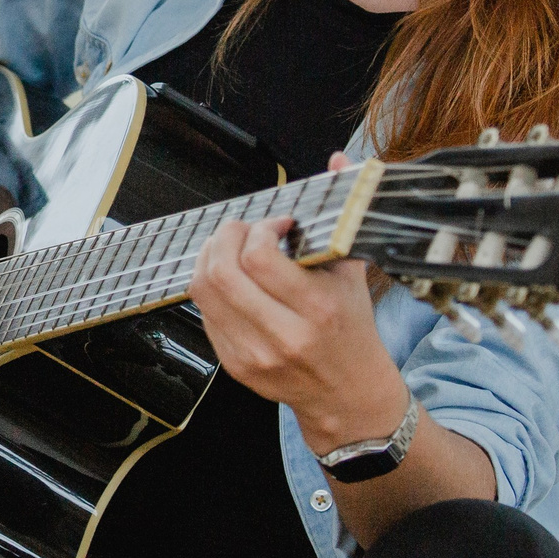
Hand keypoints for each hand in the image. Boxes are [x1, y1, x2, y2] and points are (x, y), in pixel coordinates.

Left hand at [184, 205, 404, 457]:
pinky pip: (205, 314)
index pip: (260, 259)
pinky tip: (232, 281)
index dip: (259, 230)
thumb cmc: (353, 331)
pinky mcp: (236, 366)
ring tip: (231, 249)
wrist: (349, 396)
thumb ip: (343, 215)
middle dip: (225, 238)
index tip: (276, 225)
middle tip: (242, 230)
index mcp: (317, 311)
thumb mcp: (354, 273)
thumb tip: (338, 161)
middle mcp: (283, 336)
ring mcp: (254, 355)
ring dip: (210, 259)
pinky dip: (212, 288)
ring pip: (204, 293)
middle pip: (222, 274)